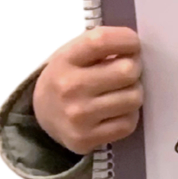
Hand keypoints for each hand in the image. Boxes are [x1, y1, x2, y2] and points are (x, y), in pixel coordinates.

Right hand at [31, 27, 142, 154]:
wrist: (43, 116)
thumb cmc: (69, 77)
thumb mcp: (74, 54)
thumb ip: (101, 44)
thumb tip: (134, 46)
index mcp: (65, 60)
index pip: (101, 41)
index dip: (126, 40)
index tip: (133, 44)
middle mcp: (69, 87)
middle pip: (127, 71)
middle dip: (134, 69)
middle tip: (127, 72)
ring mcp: (78, 115)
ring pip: (134, 98)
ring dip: (133, 93)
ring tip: (120, 92)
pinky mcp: (86, 138)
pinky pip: (128, 123)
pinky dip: (128, 116)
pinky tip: (116, 112)